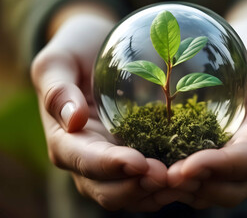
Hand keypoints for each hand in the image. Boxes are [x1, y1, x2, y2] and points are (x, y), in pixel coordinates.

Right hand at [31, 14, 168, 211]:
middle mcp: (87, 159)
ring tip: (185, 181)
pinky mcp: (132, 156)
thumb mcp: (58, 62)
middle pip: (107, 189)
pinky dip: (165, 186)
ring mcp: (111, 162)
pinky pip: (147, 182)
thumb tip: (73, 120)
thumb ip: (57, 89)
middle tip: (169, 176)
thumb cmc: (75, 53)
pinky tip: (189, 176)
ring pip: (130, 193)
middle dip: (137, 187)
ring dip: (156, 193)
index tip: (138, 162)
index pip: (83, 161)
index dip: (110, 166)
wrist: (94, 52)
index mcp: (65, 140)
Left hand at [166, 16, 246, 208]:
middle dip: (198, 186)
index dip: (220, 168)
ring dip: (185, 191)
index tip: (188, 167)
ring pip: (214, 190)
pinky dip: (180, 182)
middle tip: (163, 178)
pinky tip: (155, 174)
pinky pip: (201, 179)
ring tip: (154, 181)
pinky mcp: (219, 154)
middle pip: (232, 188)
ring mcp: (238, 160)